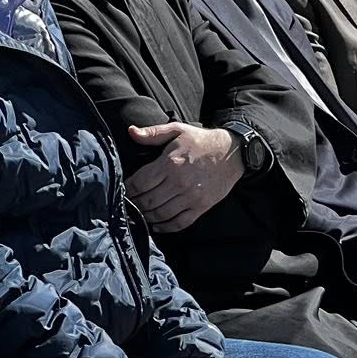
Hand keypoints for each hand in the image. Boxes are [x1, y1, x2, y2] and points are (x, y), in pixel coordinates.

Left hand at [124, 122, 245, 231]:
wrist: (233, 152)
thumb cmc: (202, 141)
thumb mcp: (177, 130)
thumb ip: (152, 133)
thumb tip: (132, 132)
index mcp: (170, 163)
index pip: (140, 183)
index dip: (128, 189)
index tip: (124, 190)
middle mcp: (180, 182)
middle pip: (148, 201)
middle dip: (135, 204)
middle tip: (129, 204)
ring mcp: (191, 196)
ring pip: (161, 214)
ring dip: (147, 217)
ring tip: (140, 213)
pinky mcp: (201, 206)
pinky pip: (179, 223)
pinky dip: (165, 227)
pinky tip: (157, 225)